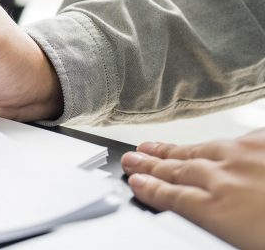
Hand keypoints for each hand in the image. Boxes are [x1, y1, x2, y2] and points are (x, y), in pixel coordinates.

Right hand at [123, 129, 264, 249]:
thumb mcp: (245, 242)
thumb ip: (213, 224)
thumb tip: (191, 215)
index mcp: (221, 209)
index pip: (173, 197)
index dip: (151, 189)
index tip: (135, 182)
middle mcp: (227, 176)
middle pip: (179, 171)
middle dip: (151, 166)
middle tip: (132, 160)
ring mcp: (247, 154)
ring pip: (200, 150)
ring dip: (173, 151)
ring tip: (152, 148)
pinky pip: (233, 139)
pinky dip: (214, 143)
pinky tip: (205, 144)